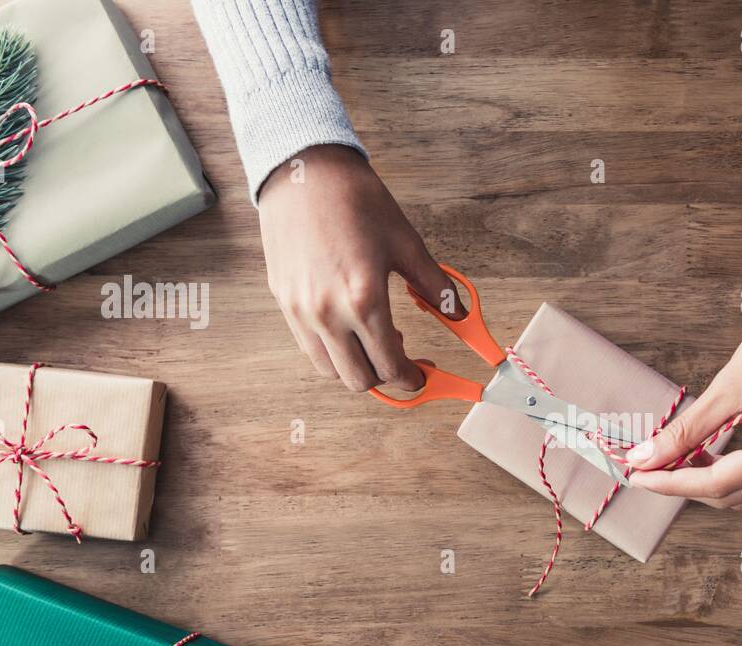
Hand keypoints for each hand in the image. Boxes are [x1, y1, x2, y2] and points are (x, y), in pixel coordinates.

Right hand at [257, 145, 462, 391]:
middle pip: (358, 380)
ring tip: (376, 340)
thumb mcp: (405, 242)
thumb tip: (458, 313)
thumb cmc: (355, 200)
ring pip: (330, 370)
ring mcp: (300, 311)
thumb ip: (434, 284)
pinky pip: (309, 347)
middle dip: (386, 378)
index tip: (423, 375)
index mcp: (362, 300)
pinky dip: (333, 350)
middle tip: (404, 360)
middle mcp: (327, 313)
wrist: (303, 171)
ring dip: (357, 367)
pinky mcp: (283, 301)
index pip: (390, 365)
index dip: (411, 378)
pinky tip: (350, 327)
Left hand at [626, 299, 741, 507]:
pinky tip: (705, 454)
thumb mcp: (729, 387)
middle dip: (686, 484)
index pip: (719, 484)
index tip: (637, 475)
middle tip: (648, 466)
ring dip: (708, 480)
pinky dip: (731, 472)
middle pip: (732, 496)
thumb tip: (644, 457)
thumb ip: (687, 430)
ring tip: (672, 458)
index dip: (673, 483)